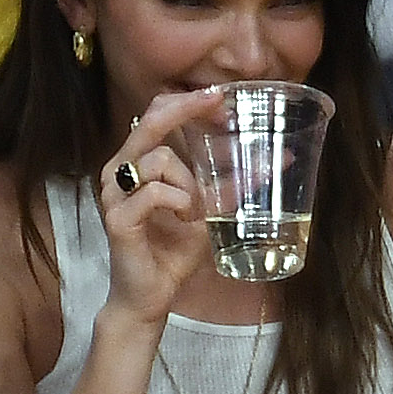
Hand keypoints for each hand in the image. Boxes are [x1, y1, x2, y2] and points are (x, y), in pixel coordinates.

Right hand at [93, 86, 229, 326]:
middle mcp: (119, 172)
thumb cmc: (172, 253)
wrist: (151, 296)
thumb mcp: (208, 213)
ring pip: (160, 159)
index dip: (185, 102)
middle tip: (218, 104)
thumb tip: (278, 163)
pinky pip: (156, 192)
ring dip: (188, 184)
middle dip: (185, 108)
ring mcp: (114, 193)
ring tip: (192, 212)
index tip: (219, 97)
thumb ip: (230, 186)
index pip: (155, 115)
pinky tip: (184, 220)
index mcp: (136, 164)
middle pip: (149, 121)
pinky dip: (179, 203)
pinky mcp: (117, 217)